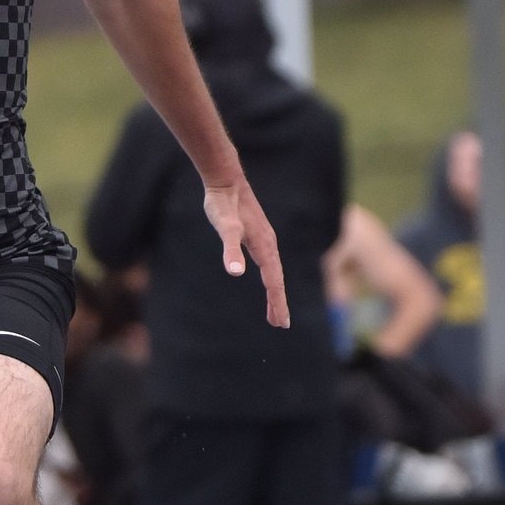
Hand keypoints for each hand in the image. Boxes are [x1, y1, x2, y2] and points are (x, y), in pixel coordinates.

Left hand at [204, 179, 290, 327]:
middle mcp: (268, 244)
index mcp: (264, 246)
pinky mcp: (257, 235)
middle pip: (276, 279)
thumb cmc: (223, 204)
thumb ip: (230, 249)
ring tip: (274, 312)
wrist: (225, 180)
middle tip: (280, 324)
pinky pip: (267, 263)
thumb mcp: (225, 227)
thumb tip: (235, 272)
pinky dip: (269, 277)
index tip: (281, 322)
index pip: (273, 281)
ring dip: (275, 292)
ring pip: (273, 271)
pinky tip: (266, 280)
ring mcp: (264, 240)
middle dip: (279, 302)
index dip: (277, 302)